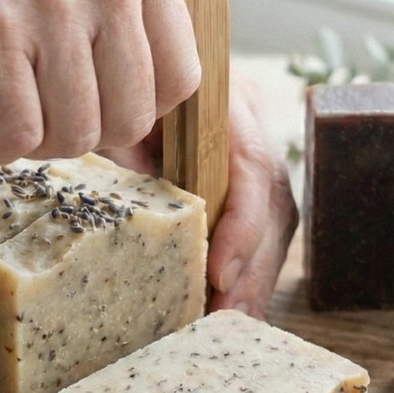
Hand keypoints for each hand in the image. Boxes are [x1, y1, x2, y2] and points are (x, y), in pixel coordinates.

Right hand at [0, 0, 298, 310]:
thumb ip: (110, 9)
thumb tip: (135, 126)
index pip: (179, 79)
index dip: (135, 115)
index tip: (91, 114)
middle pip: (129, 120)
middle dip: (79, 134)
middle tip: (31, 111)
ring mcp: (52, 6)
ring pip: (74, 137)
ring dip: (31, 141)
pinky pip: (16, 135)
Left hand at [105, 70, 297, 316]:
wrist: (125, 70)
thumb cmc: (118, 101)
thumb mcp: (117, 126)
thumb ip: (127, 164)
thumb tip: (128, 223)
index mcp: (223, 101)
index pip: (251, 164)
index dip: (242, 225)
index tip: (219, 274)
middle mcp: (252, 125)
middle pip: (273, 203)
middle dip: (253, 267)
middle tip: (227, 316)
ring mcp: (257, 155)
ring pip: (276, 223)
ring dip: (256, 278)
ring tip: (232, 322)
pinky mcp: (250, 185)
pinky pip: (263, 232)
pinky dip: (249, 272)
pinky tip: (235, 308)